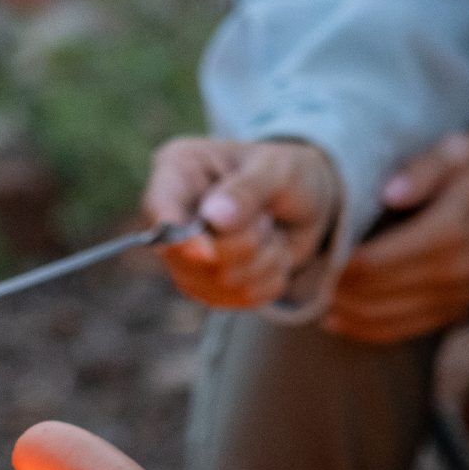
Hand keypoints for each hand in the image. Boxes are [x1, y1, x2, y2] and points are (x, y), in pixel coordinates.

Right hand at [144, 137, 341, 308]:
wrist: (308, 202)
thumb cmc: (286, 173)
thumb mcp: (276, 169)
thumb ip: (247, 190)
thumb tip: (213, 218)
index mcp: (178, 171)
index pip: (159, 210)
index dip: (178, 238)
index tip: (205, 251)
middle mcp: (174, 216)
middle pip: (189, 259)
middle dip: (243, 247)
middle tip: (267, 221)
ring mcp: (187, 257)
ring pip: (216, 285)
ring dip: (262, 263)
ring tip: (272, 233)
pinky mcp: (210, 287)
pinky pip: (239, 300)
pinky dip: (269, 281)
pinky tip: (274, 255)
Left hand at [322, 131, 468, 343]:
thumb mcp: (457, 151)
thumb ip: (422, 170)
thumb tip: (390, 192)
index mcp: (448, 234)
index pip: (374, 262)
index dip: (335, 264)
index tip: (307, 253)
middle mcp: (452, 275)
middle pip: (372, 294)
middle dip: (332, 289)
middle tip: (299, 275)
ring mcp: (454, 299)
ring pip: (383, 321)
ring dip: (344, 314)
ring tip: (311, 298)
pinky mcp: (453, 312)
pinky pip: (402, 331)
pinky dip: (366, 329)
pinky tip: (338, 319)